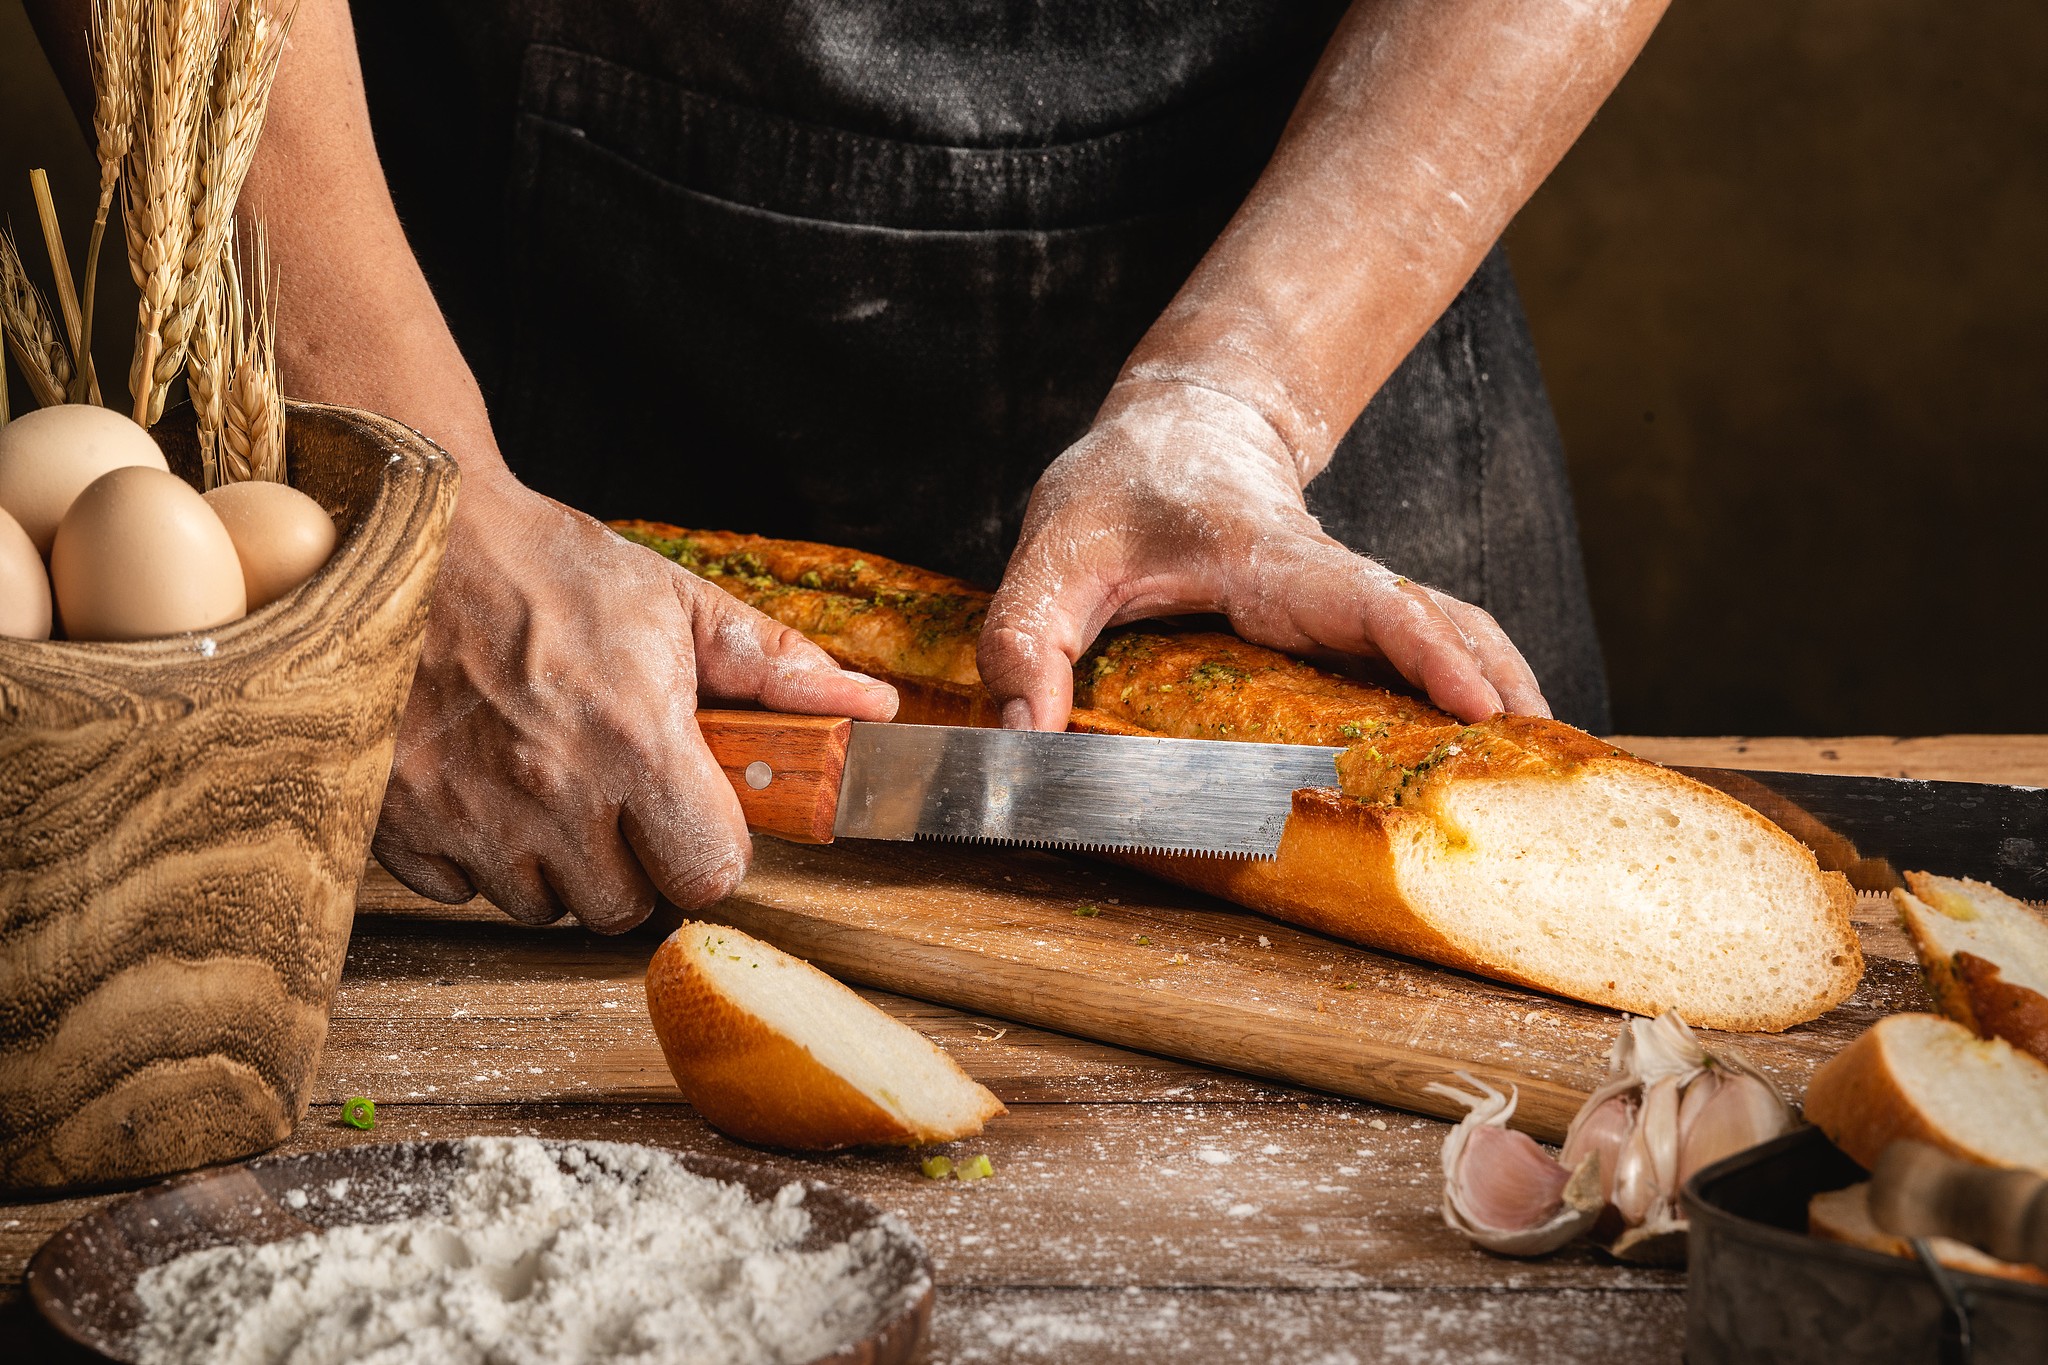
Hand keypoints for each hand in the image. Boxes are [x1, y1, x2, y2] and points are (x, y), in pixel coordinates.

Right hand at [372, 469, 898, 931]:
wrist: (414, 537)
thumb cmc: (548, 567)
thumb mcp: (676, 601)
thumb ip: (779, 668)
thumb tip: (872, 708)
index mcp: (635, 740)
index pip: (707, 874)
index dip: (711, 850)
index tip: (694, 815)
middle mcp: (551, 791)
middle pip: (622, 908)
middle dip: (633, 864)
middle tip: (620, 799)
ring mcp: (468, 813)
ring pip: (539, 905)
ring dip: (554, 865)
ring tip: (550, 785)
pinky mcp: (398, 818)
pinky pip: (457, 888)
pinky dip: (475, 855)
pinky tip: (486, 788)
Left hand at [978, 380, 1548, 729]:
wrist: (1174, 429)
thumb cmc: (1118, 487)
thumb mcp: (1054, 553)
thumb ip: (1028, 640)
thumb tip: (1024, 742)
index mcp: (1269, 557)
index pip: (1368, 601)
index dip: (1427, 651)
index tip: (1479, 704)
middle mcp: (1326, 576)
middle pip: (1439, 622)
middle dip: (1498, 683)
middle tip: (1553, 759)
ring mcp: (1344, 596)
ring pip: (1447, 632)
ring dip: (1498, 688)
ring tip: (1546, 763)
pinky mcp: (1346, 616)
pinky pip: (1420, 648)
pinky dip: (1464, 687)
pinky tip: (1487, 744)